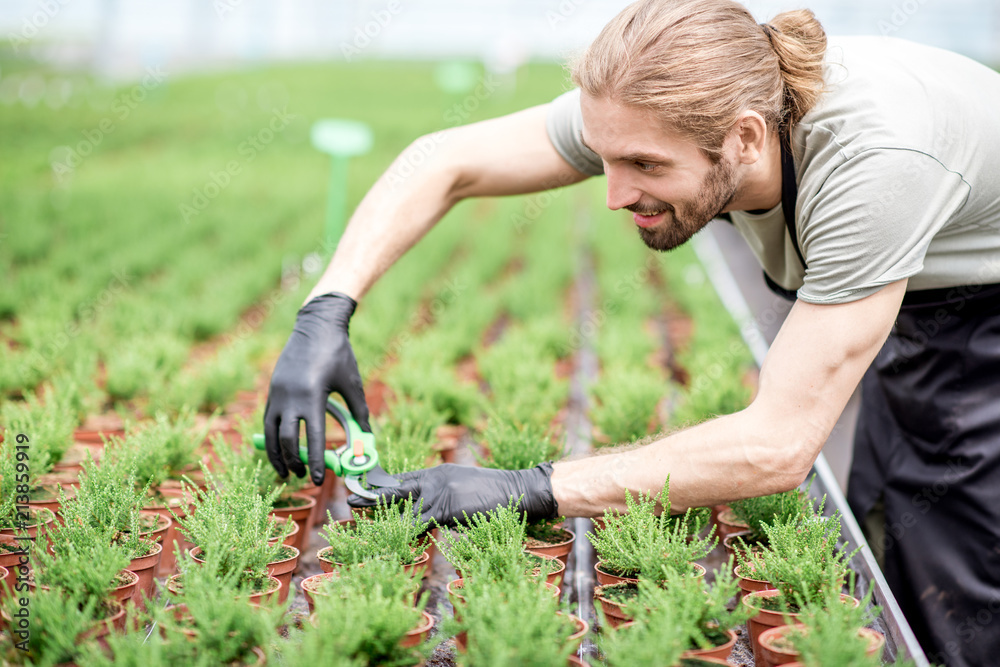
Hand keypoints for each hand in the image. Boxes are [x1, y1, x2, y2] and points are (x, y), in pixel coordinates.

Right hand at [264, 292, 369, 485]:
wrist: (316, 325)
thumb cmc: (338, 352)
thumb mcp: (352, 381)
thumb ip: (359, 411)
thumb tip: (367, 436)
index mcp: (312, 395)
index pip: (311, 438)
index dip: (315, 461)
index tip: (319, 479)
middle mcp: (290, 396)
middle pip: (286, 440)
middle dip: (294, 461)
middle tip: (303, 476)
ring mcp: (277, 392)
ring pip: (270, 433)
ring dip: (276, 455)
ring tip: (286, 472)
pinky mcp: (272, 389)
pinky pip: (268, 419)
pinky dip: (271, 437)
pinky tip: (278, 448)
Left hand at [347, 462, 557, 526]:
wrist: (517, 492)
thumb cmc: (495, 493)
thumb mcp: (464, 487)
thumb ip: (444, 493)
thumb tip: (429, 508)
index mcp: (439, 473)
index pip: (405, 478)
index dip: (383, 484)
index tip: (364, 486)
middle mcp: (435, 479)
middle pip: (397, 489)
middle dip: (372, 494)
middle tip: (351, 497)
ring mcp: (440, 494)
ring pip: (403, 507)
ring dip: (381, 514)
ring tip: (359, 514)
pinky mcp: (446, 509)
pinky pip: (419, 523)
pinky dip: (402, 531)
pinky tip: (387, 536)